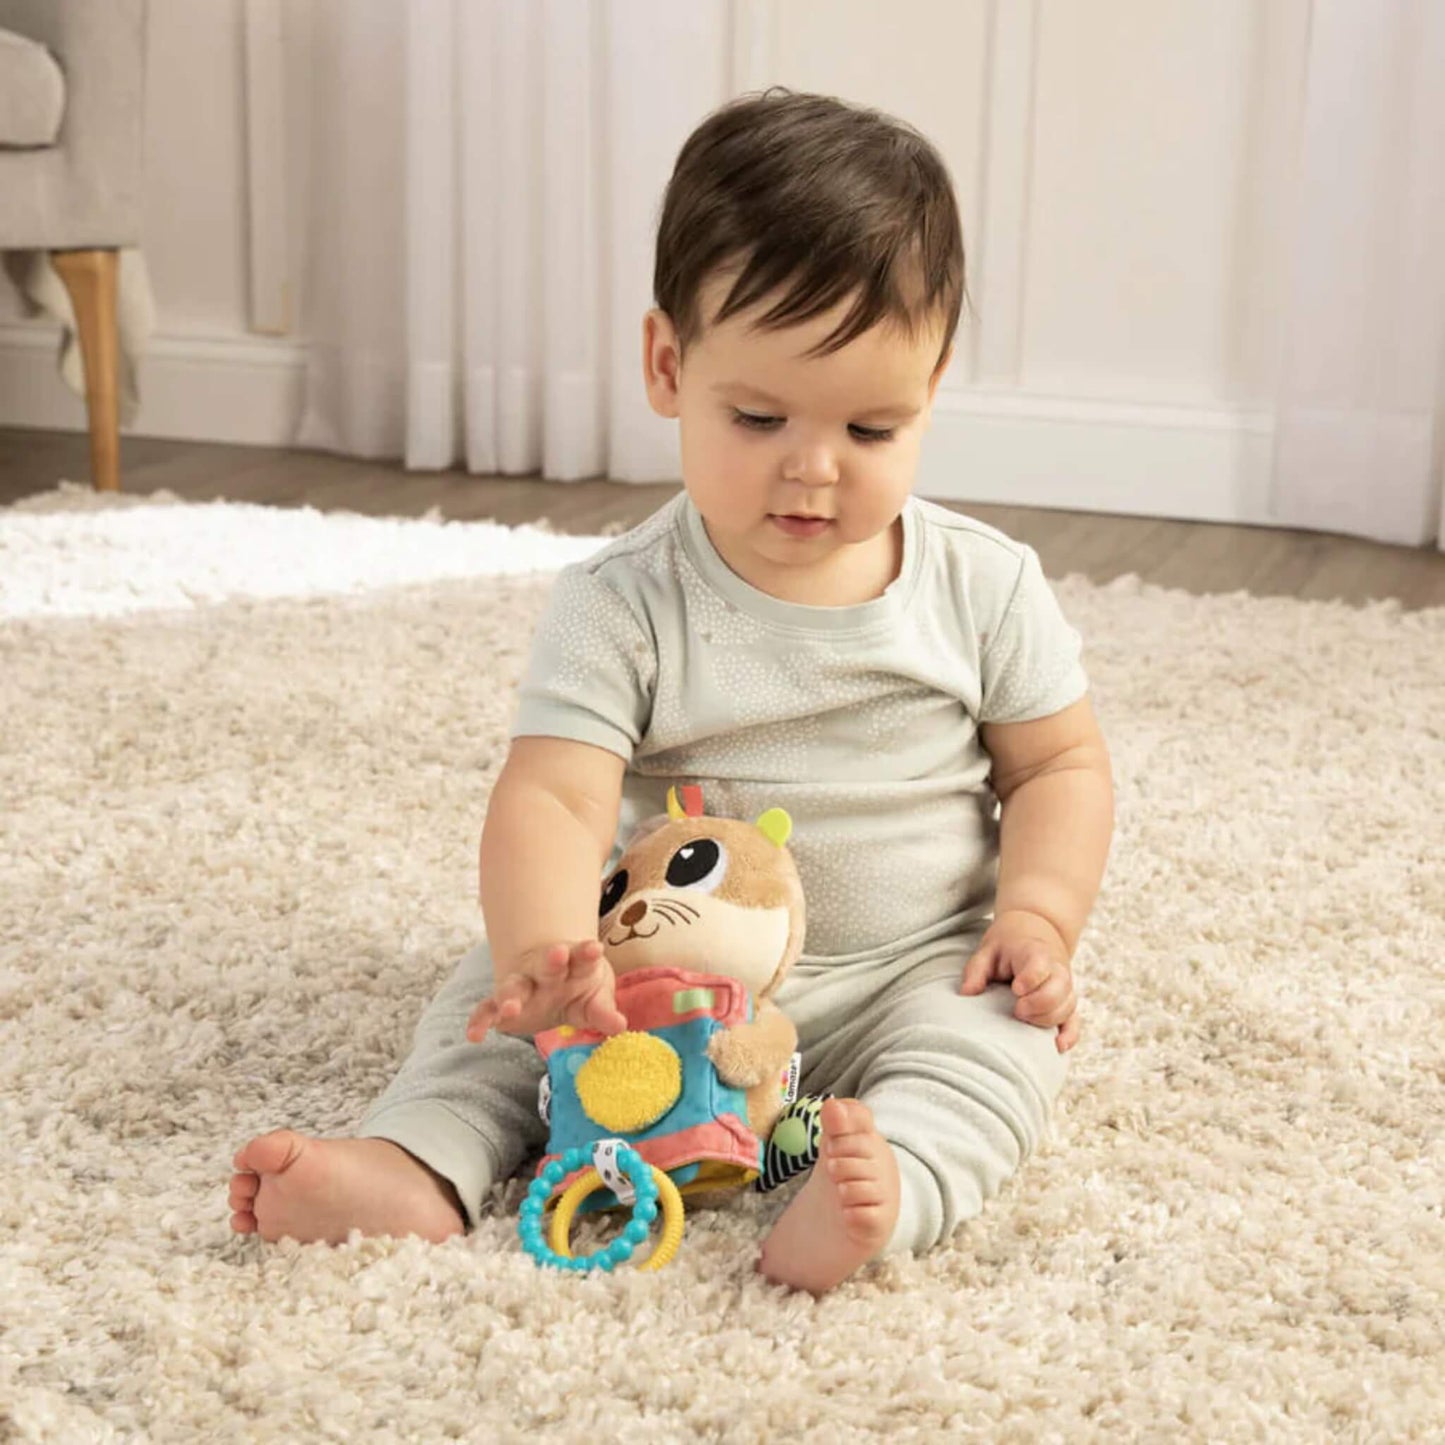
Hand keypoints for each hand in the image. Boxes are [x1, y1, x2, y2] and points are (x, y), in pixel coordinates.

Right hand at [465, 940, 626, 1041]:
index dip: (587, 953)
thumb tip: (620, 1027)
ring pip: (514, 986)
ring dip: (511, 995)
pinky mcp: (503, 1003)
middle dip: (552, 960)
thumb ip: (604, 1012)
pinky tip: (474, 1036)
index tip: (596, 948)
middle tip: (558, 954)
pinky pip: (487, 1008)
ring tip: (510, 1008)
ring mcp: (521, 985)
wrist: (552, 978)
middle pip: (547, 964)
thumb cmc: (580, 987)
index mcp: (574, 966)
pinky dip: (479, 1020)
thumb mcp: (596, 998)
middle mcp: (545, 972)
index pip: (582, 958)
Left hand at [960, 911, 1079, 1052]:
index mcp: (1034, 952)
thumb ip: (975, 970)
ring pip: (1068, 1006)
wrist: (1034, 932)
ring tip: (1024, 1018)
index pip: (1040, 965)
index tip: (1015, 989)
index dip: (1031, 979)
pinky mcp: (1066, 1001)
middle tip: (1017, 1009)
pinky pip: (1074, 1020)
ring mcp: (1065, 986)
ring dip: (1048, 1019)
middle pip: (1059, 989)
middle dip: (1038, 1005)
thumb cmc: (1007, 946)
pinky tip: (1057, 1046)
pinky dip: (1070, 1035)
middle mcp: (1056, 969)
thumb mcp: (987, 951)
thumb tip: (966, 994)